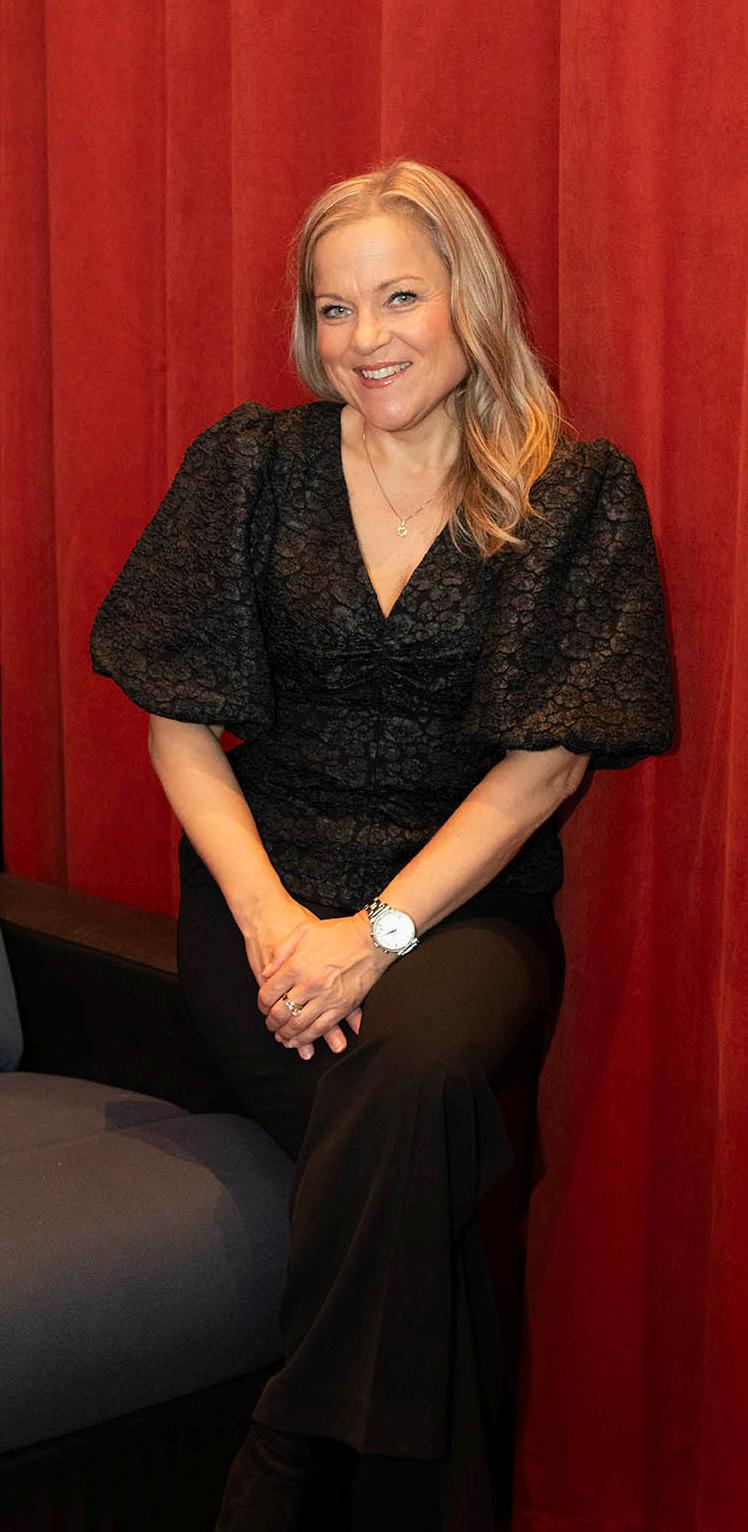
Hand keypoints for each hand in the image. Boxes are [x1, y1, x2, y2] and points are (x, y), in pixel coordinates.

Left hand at [244, 897, 361, 1060]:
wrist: (372, 938)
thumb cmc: (339, 932)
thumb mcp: (303, 931)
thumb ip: (281, 952)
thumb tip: (266, 973)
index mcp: (296, 966)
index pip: (268, 993)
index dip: (262, 1004)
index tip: (263, 1006)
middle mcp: (310, 985)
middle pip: (281, 1013)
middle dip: (271, 1022)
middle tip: (270, 1024)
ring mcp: (327, 998)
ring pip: (298, 1025)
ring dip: (286, 1034)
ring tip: (281, 1036)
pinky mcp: (343, 1007)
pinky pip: (321, 1029)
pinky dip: (307, 1038)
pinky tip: (299, 1041)